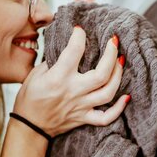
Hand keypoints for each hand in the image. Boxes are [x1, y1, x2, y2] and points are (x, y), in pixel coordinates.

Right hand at [13, 26, 128, 136]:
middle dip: (111, 54)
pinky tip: (126, 97)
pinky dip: (118, 109)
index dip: (79, 36)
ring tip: (121, 60)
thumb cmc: (30, 99)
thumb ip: (53, 62)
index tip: (80, 30)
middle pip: (101, 74)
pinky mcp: (84, 118)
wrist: (30, 127)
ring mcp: (81, 106)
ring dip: (118, 75)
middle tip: (113, 41)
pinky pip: (106, 118)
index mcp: (58, 78)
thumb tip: (68, 49)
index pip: (74, 51)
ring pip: (108, 92)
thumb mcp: (35, 75)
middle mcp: (73, 92)